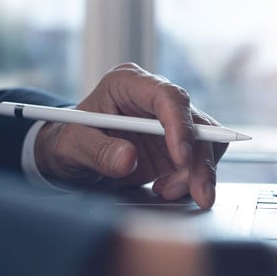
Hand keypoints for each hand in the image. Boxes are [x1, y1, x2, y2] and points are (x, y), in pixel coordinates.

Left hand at [34, 63, 226, 207]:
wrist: (73, 155)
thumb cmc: (69, 141)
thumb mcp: (71, 146)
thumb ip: (97, 151)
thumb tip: (127, 159)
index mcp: (129, 84)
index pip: (169, 97)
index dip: (180, 125)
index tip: (181, 157)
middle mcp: (157, 100)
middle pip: (198, 124)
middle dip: (200, 160)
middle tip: (199, 192)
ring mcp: (172, 123)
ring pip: (207, 144)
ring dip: (198, 173)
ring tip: (167, 191)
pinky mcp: (180, 145)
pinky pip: (200, 161)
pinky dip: (191, 180)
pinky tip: (167, 189)